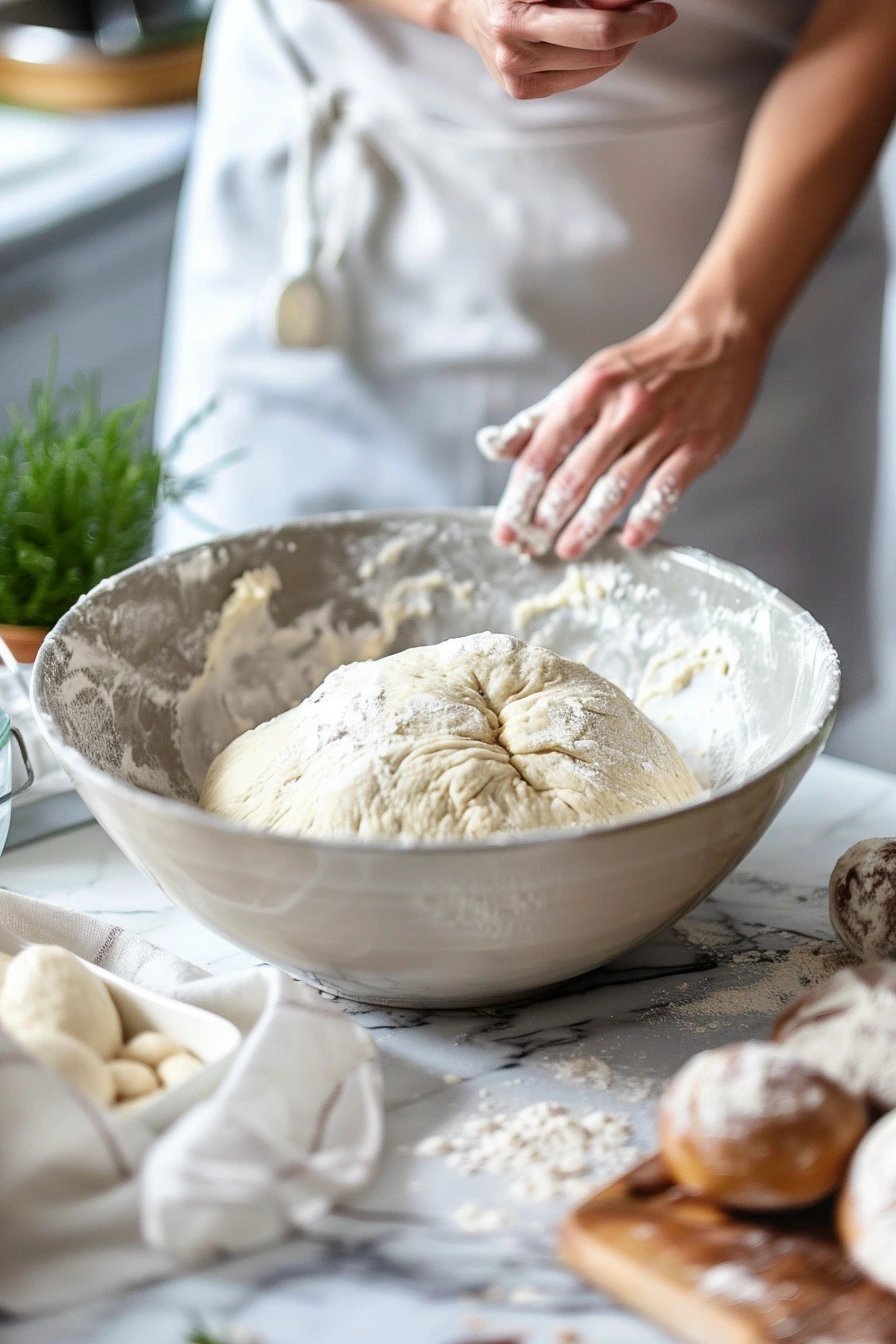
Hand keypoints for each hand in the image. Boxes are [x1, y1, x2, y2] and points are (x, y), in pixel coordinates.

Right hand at [441, 0, 676, 100]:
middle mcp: (513, 54)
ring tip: (617, 20)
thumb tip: (630, 6)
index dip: (639, 20)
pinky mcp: (523, 92)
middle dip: (634, 30)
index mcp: (515, 19)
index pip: (597, 31)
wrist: (466, 6)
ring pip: (596, 68)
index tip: (665, 12)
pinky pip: (580, 77)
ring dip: (619, 44)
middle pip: (602, 52)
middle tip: (650, 11)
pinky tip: (589, 40)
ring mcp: (517, 79)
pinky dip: (596, 58)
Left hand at [486, 304, 768, 556]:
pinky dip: (646, 519)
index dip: (519, 496)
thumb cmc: (644, 366)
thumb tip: (494, 448)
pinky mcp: (698, 447)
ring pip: (616, 489)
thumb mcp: (588, 381)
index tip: (506, 527)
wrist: (719, 339)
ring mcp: (664, 429)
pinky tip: (629, 539)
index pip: (542, 453)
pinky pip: (665, 491)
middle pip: (575, 476)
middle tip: (533, 543)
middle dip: (548, 517)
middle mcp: (625, 409)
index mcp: (590, 389)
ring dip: (588, 526)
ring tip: (568, 548)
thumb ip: (540, 418)